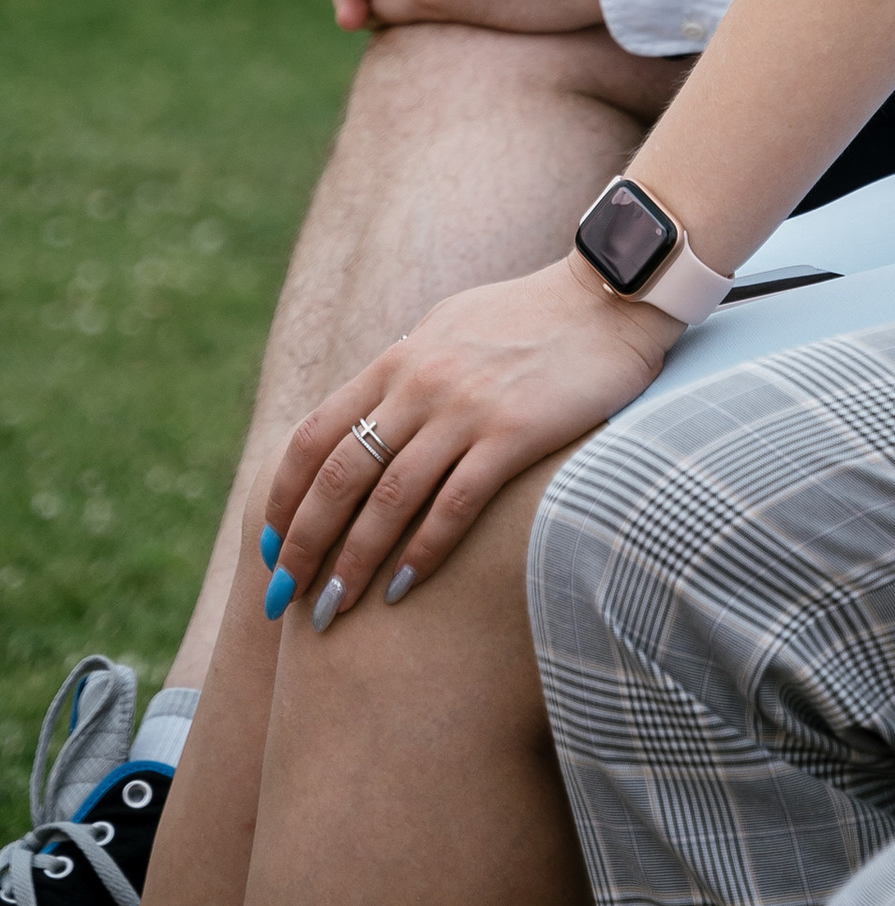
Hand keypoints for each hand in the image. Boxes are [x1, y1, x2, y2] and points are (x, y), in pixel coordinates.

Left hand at [260, 256, 675, 624]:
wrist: (611, 294)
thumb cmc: (534, 315)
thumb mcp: (451, 328)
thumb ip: (409, 371)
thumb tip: (374, 413)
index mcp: (399, 359)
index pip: (314, 434)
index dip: (285, 496)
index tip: (273, 544)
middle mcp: (420, 383)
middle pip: (339, 476)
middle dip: (304, 544)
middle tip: (285, 596)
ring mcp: (466, 409)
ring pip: (388, 500)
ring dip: (353, 562)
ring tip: (334, 611)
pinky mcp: (514, 434)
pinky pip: (454, 505)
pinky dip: (422, 552)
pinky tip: (402, 587)